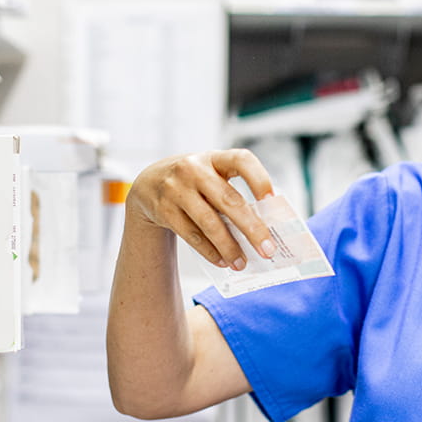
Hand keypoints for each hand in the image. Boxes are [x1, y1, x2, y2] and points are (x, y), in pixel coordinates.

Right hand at [126, 149, 276, 270]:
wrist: (150, 183)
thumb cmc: (194, 182)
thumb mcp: (212, 175)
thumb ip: (233, 194)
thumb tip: (262, 231)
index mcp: (215, 158)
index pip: (241, 160)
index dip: (258, 179)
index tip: (271, 200)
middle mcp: (194, 169)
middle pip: (229, 200)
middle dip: (252, 228)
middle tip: (268, 250)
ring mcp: (176, 189)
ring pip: (209, 223)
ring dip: (229, 247)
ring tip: (242, 263)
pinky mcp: (163, 209)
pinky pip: (192, 235)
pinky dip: (209, 251)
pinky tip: (222, 261)